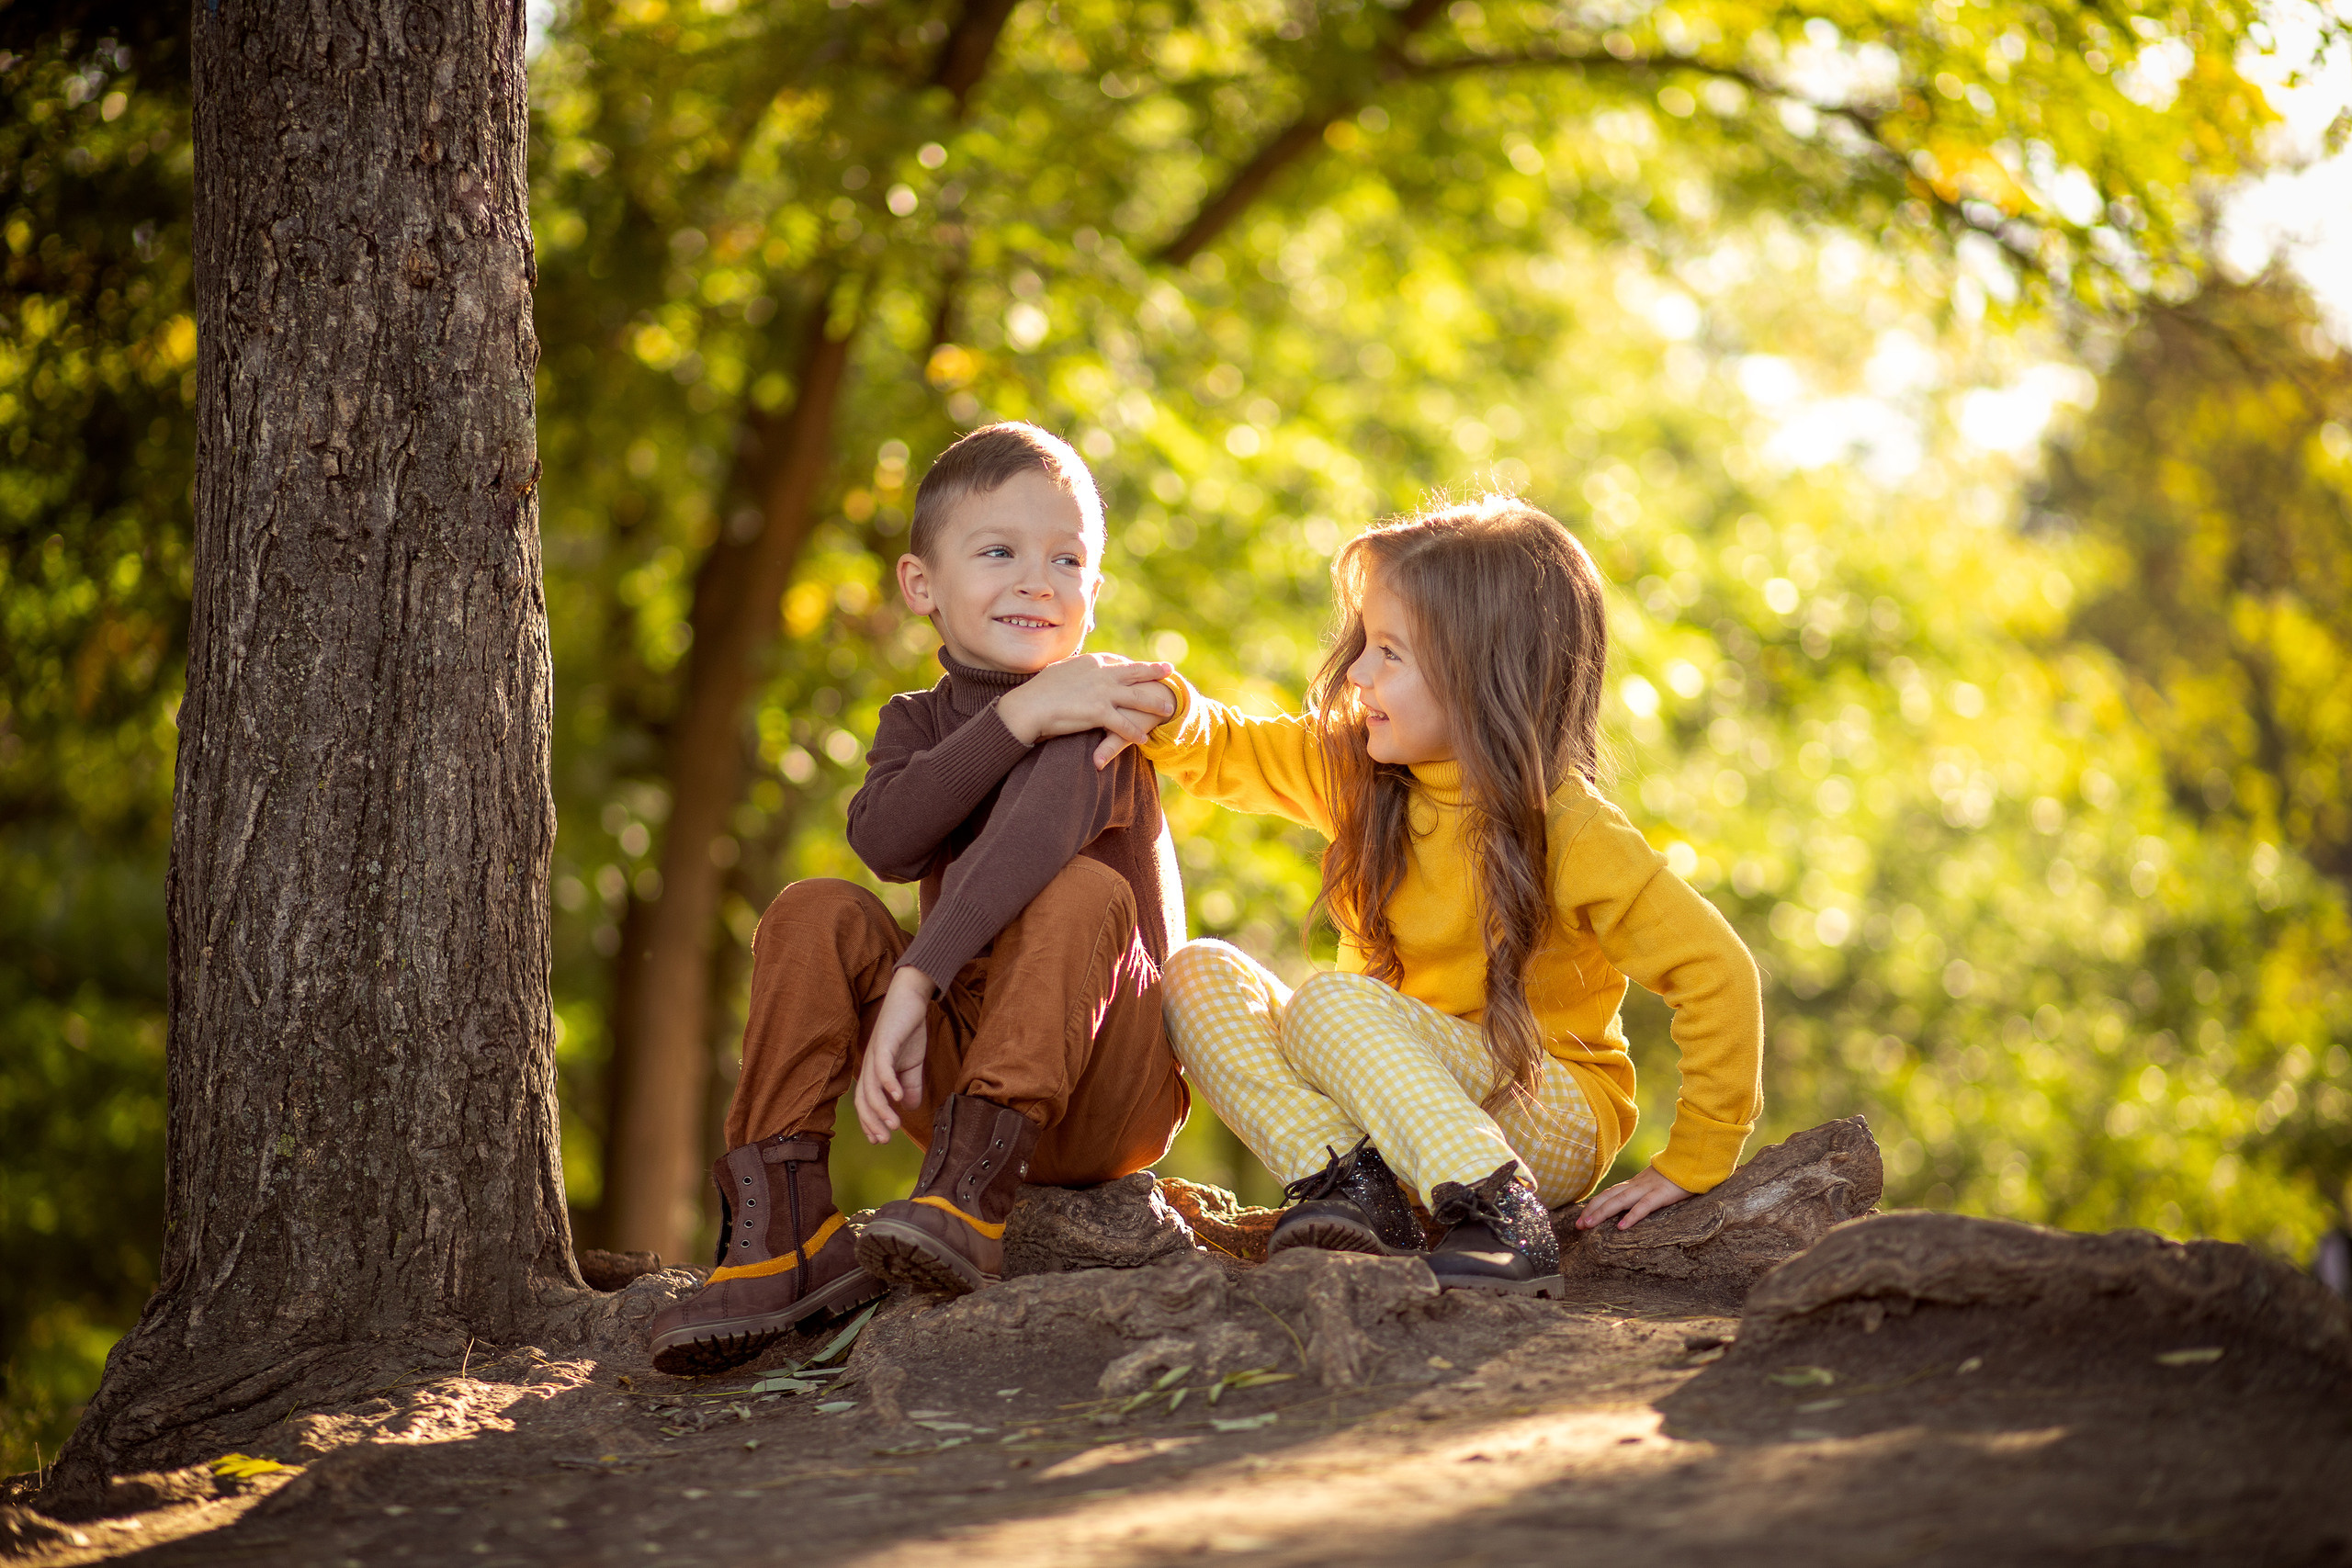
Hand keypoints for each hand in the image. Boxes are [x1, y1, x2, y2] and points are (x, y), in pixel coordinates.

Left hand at [853, 965, 933, 1142]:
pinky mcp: (884, 1042)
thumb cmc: (909, 1030)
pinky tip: (898, 1096)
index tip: (879, 1140)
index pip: (865, 1102)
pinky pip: (883, 1067)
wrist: (911, 998)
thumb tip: (910, 1107)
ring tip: (894, 1124)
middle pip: (863, 1099)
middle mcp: (869, 1065)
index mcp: (873, 1072)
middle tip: (883, 1140)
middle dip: (872, 1122)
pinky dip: (889, 1083)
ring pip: (871, 1087)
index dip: (869, 1122)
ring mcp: (875, 1054)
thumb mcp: (913, 1064)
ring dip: (881, 1108)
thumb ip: (911, 1086)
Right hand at [995, 653, 1175, 763]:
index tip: (1140, 668)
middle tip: (1169, 671)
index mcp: (1090, 662)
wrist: (1029, 706)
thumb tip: (1069, 668)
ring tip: (1167, 710)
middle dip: (1154, 672)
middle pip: (1134, 673)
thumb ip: (1070, 669)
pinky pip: (1123, 724)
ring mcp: (1102, 692)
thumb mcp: (1057, 671)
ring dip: (1154, 704)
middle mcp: (1101, 674)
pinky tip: (1143, 739)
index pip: (1117, 661)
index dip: (1131, 665)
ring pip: (1137, 697)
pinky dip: (1134, 732)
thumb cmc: (1037, 691)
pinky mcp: (1099, 712)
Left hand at [1574, 1167, 1693, 1230]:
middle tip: (1578, 1226)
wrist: (1693, 1160)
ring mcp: (1648, 1189)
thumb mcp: (1655, 1184)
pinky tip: (1621, 1227)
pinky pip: (1644, 1206)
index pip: (1609, 1194)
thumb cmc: (1677, 1176)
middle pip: (1608, 1197)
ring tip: (1588, 1225)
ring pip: (1620, 1201)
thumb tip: (1633, 1206)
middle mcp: (1637, 1185)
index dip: (1593, 1205)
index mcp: (1635, 1184)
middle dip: (1591, 1211)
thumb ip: (1644, 1193)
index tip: (1581, 1218)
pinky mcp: (1661, 1194)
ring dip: (1602, 1213)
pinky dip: (1632, 1216)